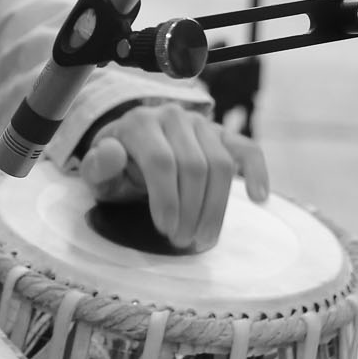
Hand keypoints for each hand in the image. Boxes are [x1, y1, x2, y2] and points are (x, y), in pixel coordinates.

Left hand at [79, 103, 267, 250]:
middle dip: (191, 210)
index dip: (167, 199)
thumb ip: (99, 165)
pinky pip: (247, 149)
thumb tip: (112, 153)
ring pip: (220, 165)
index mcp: (140, 123)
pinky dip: (257, 172)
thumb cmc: (116, 168)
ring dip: (216, 208)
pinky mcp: (222, 134)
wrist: (132, 149)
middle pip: (194, 167)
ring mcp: (201, 124)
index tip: (166, 231)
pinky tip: (258, 198)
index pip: (161, 162)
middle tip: (183, 241)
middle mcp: (173, 117)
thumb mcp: (98, 172)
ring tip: (203, 238)